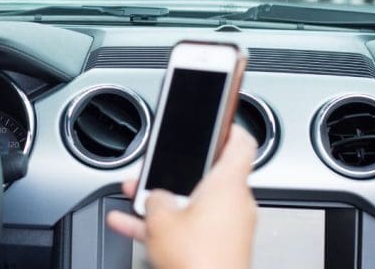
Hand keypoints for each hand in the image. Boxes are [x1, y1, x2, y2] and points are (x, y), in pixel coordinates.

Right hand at [106, 125, 257, 268]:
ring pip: (194, 203)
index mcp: (228, 184)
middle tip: (156, 169)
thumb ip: (155, 197)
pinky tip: (134, 225)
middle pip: (208, 175)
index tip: (217, 120)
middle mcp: (235, 203)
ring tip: (137, 201)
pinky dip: (168, 225)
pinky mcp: (221, 248)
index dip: (228, 126)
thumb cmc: (200, 261)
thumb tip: (154, 198)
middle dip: (178, 172)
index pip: (240, 142)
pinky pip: (190, 227)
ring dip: (168, 200)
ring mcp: (230, 227)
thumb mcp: (161, 217)